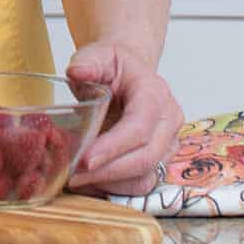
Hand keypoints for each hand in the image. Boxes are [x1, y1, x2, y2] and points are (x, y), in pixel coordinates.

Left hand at [64, 41, 182, 195]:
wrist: (130, 72)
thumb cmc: (116, 67)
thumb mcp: (99, 55)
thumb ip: (87, 62)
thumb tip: (77, 72)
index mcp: (155, 93)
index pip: (139, 126)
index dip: (113, 147)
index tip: (85, 159)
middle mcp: (168, 121)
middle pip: (145, 157)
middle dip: (108, 171)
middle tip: (74, 176)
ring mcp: (168, 144)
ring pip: (146, 176)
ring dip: (111, 183)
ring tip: (79, 179)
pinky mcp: (161, 160)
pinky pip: (142, 183)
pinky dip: (116, 188)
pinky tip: (91, 181)